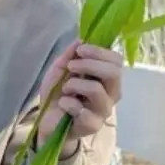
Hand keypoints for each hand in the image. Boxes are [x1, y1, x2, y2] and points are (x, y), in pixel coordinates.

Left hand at [37, 40, 122, 154]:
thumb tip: (80, 39)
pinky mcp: (93, 125)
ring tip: (65, 88)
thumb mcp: (60, 71)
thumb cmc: (58, 95)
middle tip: (71, 66)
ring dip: (75, 84)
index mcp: (107, 79)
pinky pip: (82, 109)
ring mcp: (104, 111)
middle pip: (114, 73)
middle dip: (90, 64)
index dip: (100, 52)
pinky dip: (67, 103)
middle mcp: (111, 94)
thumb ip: (70, 56)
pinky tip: (62, 104)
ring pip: (97, 90)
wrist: (47, 121)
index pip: (116, 61)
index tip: (81, 49)